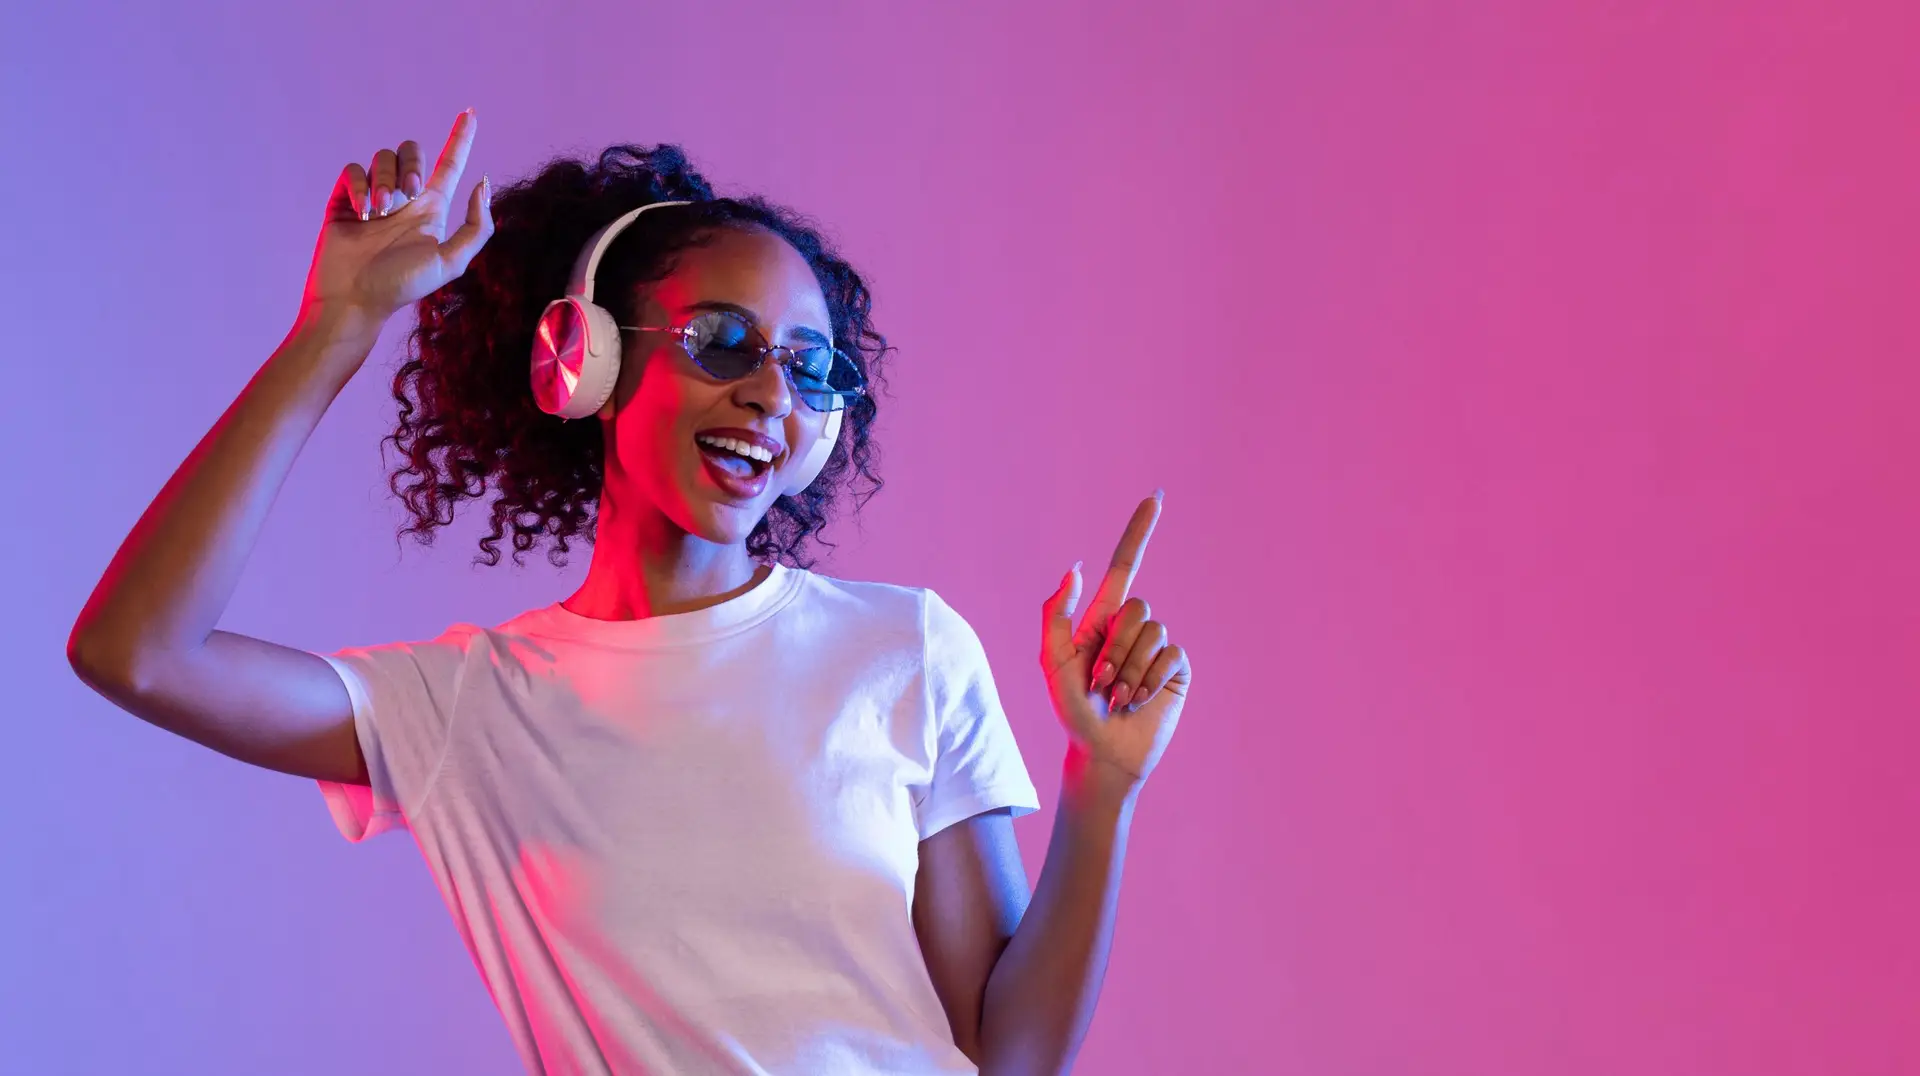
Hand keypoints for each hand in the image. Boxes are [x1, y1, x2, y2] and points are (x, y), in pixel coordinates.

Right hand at [297, 109, 494, 330]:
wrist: (354, 297)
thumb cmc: (402, 285)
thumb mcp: (451, 262)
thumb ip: (476, 228)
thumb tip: (483, 185)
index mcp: (432, 209)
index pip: (450, 165)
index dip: (461, 139)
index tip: (471, 113)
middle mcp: (404, 198)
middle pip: (413, 152)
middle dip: (412, 166)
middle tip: (407, 196)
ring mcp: (373, 196)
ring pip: (382, 158)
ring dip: (384, 182)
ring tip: (379, 215)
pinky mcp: (345, 198)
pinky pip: (353, 170)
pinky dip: (359, 187)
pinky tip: (361, 213)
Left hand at [1040, 491, 1191, 786]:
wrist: (1101, 752)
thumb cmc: (1071, 710)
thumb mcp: (1051, 663)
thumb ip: (1056, 615)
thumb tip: (1076, 568)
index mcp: (1101, 619)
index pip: (1124, 566)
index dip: (1139, 531)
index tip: (1156, 497)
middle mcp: (1132, 628)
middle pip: (1136, 607)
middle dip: (1115, 647)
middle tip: (1100, 683)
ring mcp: (1156, 648)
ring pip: (1153, 633)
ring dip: (1130, 670)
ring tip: (1118, 697)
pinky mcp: (1176, 670)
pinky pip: (1170, 655)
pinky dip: (1149, 679)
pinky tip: (1139, 701)